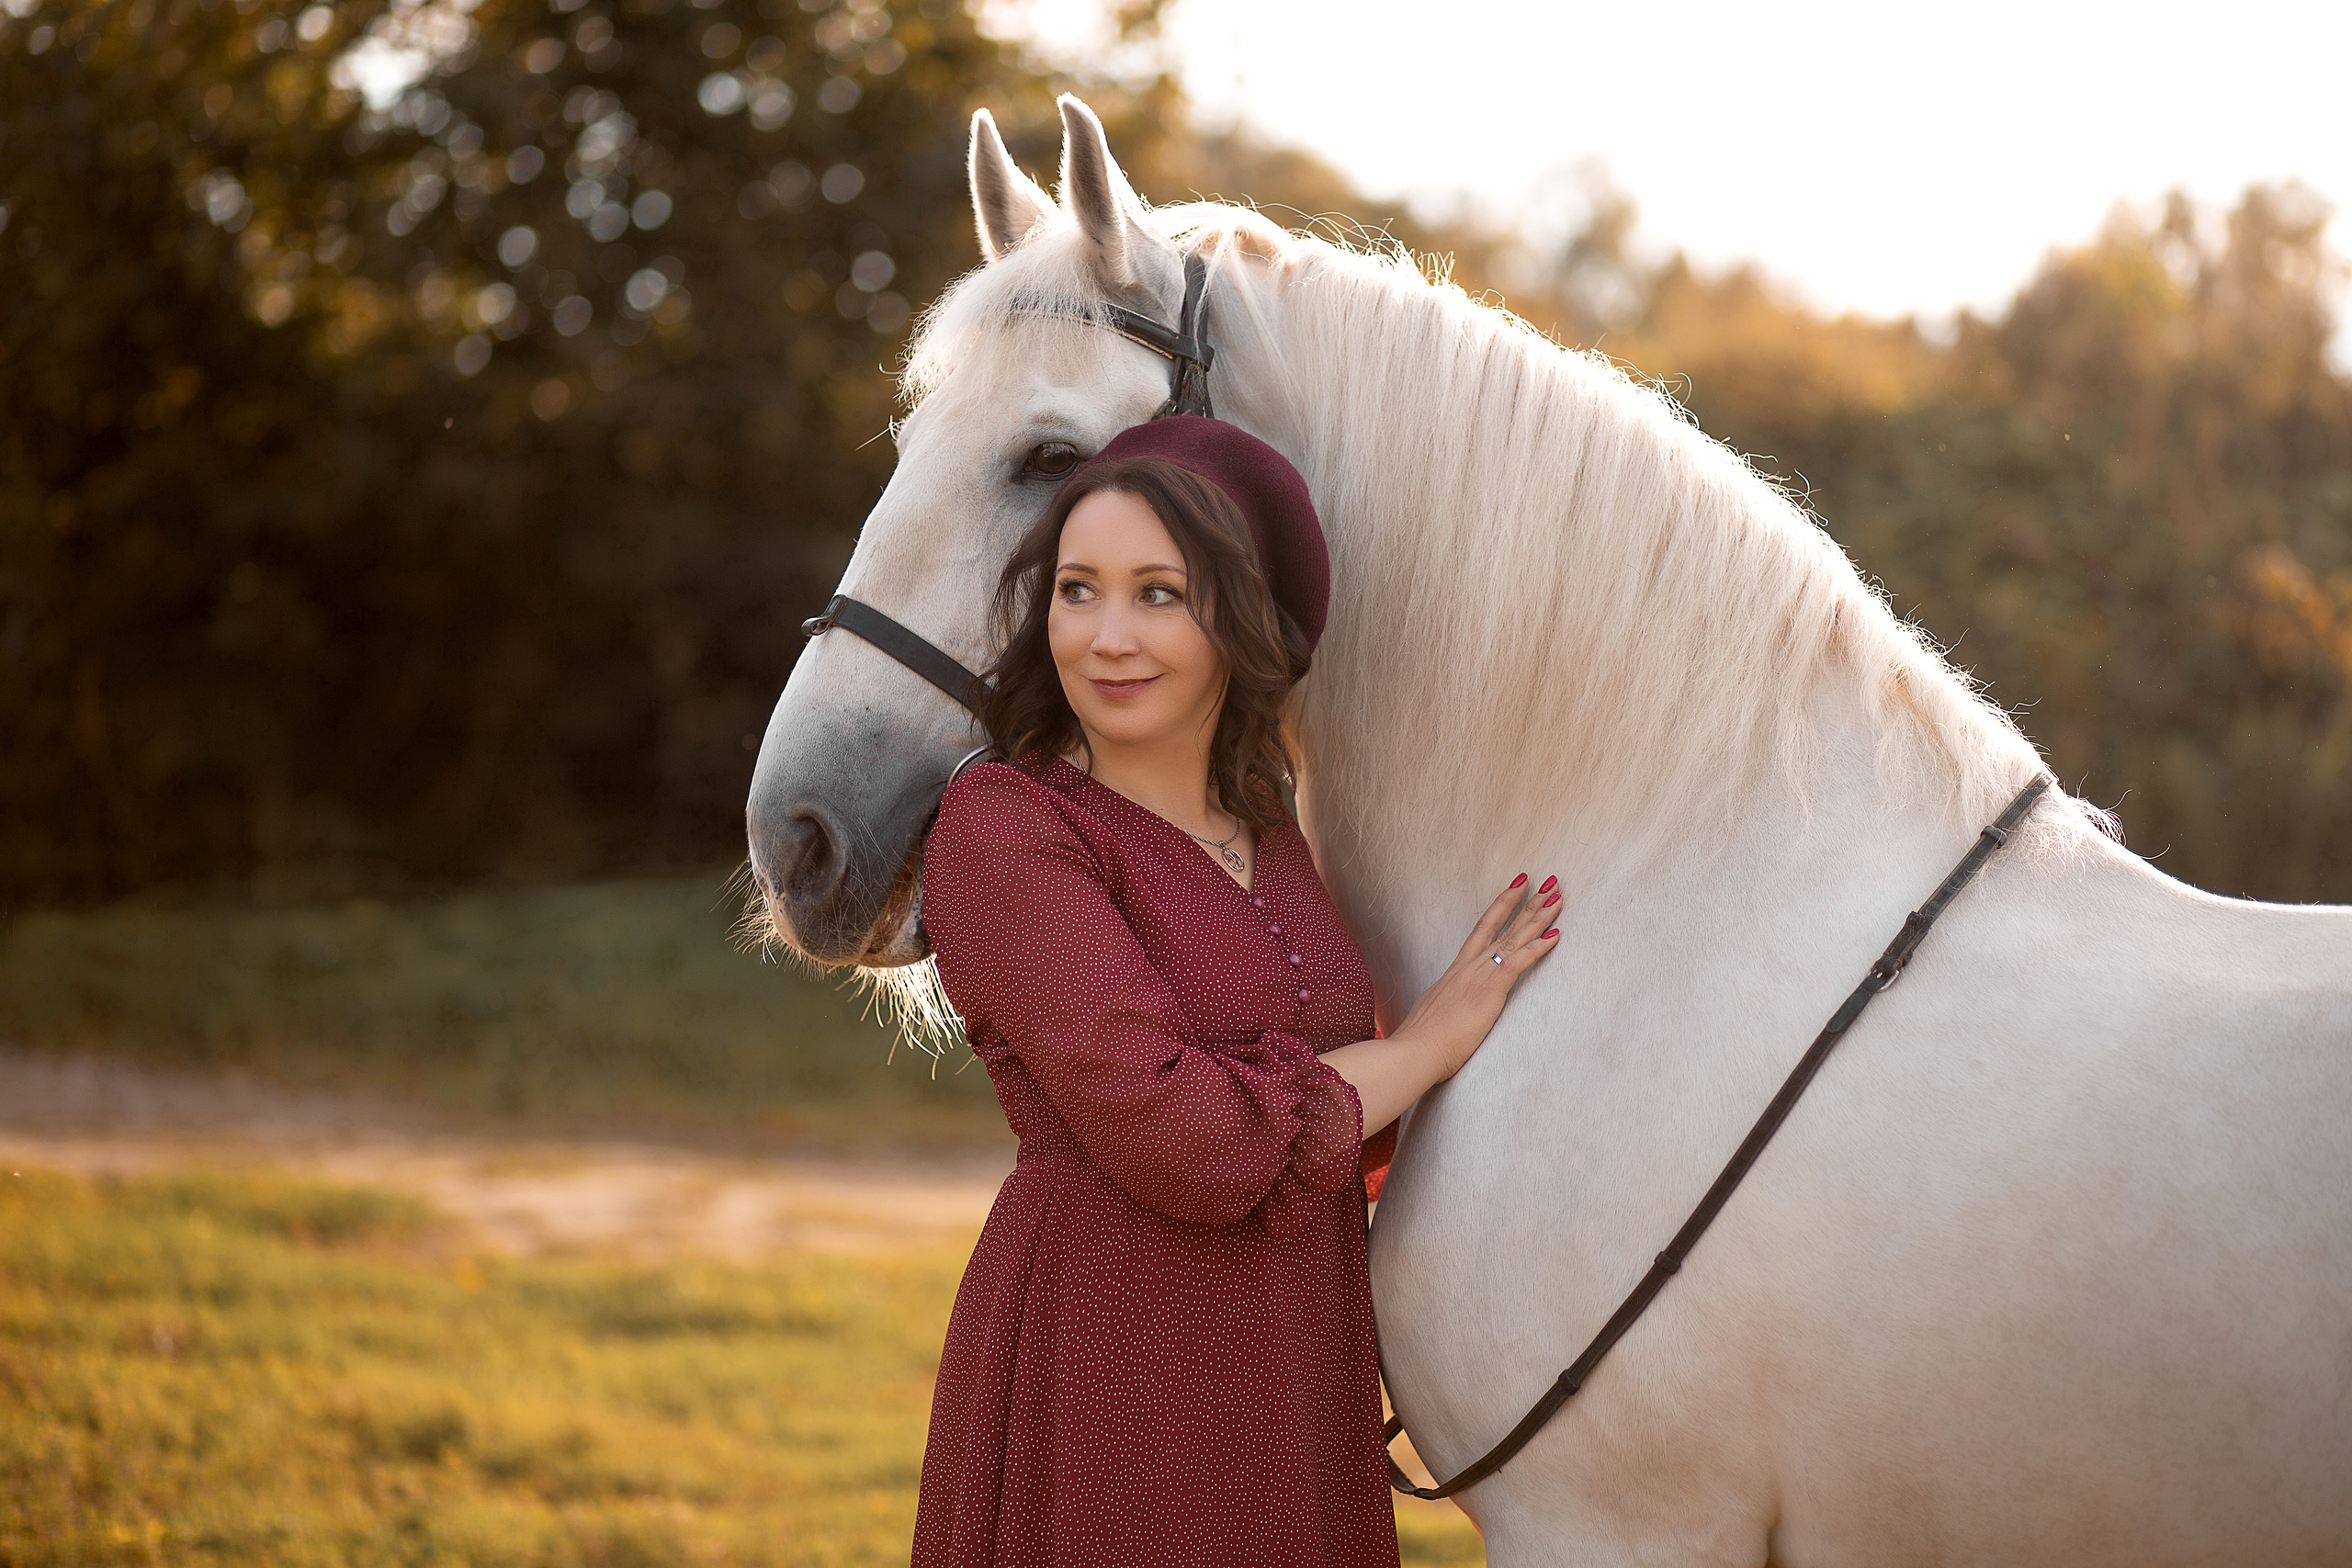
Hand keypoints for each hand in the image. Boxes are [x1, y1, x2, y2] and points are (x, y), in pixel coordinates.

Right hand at [1389, 874, 1561, 1077]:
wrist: (1414, 1051)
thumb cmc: (1421, 1041)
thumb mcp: (1431, 1013)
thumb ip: (1442, 1004)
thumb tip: (1443, 1007)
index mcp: (1455, 971)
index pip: (1482, 930)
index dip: (1500, 907)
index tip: (1515, 887)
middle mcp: (1468, 967)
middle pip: (1503, 927)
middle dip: (1526, 903)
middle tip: (1546, 882)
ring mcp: (1478, 977)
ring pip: (1514, 938)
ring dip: (1538, 917)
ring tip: (1557, 897)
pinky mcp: (1488, 991)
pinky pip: (1518, 962)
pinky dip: (1537, 948)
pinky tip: (1555, 935)